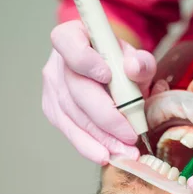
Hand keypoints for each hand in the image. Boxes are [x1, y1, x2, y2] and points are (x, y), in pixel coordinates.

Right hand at [42, 20, 155, 164]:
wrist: (107, 71)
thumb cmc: (119, 62)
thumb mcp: (135, 57)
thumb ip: (141, 62)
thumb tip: (134, 68)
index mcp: (71, 38)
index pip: (68, 44)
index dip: (85, 61)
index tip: (107, 75)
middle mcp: (56, 64)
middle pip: (75, 91)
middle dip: (106, 118)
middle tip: (130, 135)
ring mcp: (52, 89)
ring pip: (72, 117)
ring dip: (100, 138)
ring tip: (125, 152)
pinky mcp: (54, 112)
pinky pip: (70, 131)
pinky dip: (89, 146)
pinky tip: (106, 155)